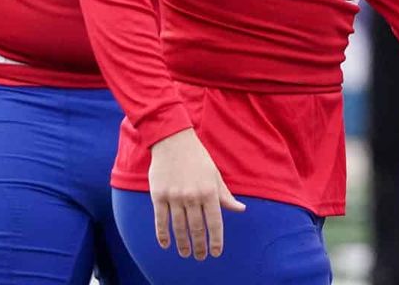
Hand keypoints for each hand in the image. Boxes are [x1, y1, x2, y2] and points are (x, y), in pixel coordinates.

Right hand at [148, 128, 245, 259]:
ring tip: (185, 253)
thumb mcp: (215, 175)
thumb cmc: (198, 158)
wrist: (173, 141)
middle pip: (196, 228)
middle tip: (201, 256)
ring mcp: (174, 197)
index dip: (216, 240)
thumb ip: (225, 195)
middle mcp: (192, 196)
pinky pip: (160, 220)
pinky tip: (166, 244)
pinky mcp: (158, 196)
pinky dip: (162, 235)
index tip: (216, 252)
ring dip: (182, 243)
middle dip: (199, 245)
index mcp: (209, 191)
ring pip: (179, 227)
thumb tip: (240, 209)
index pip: (215, 222)